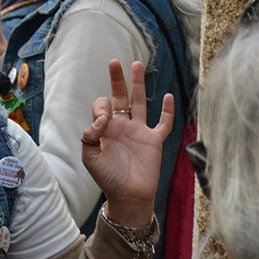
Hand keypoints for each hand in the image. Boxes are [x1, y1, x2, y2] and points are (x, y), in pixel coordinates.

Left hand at [80, 60, 173, 227]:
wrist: (128, 197)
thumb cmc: (107, 178)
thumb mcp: (90, 156)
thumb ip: (90, 135)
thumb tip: (103, 118)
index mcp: (105, 129)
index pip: (102, 107)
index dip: (101, 107)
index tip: (103, 122)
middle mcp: (122, 126)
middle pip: (120, 97)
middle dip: (117, 80)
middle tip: (114, 62)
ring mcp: (139, 132)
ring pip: (139, 103)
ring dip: (138, 85)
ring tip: (136, 65)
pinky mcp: (154, 141)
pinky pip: (163, 124)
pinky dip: (167, 111)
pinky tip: (167, 96)